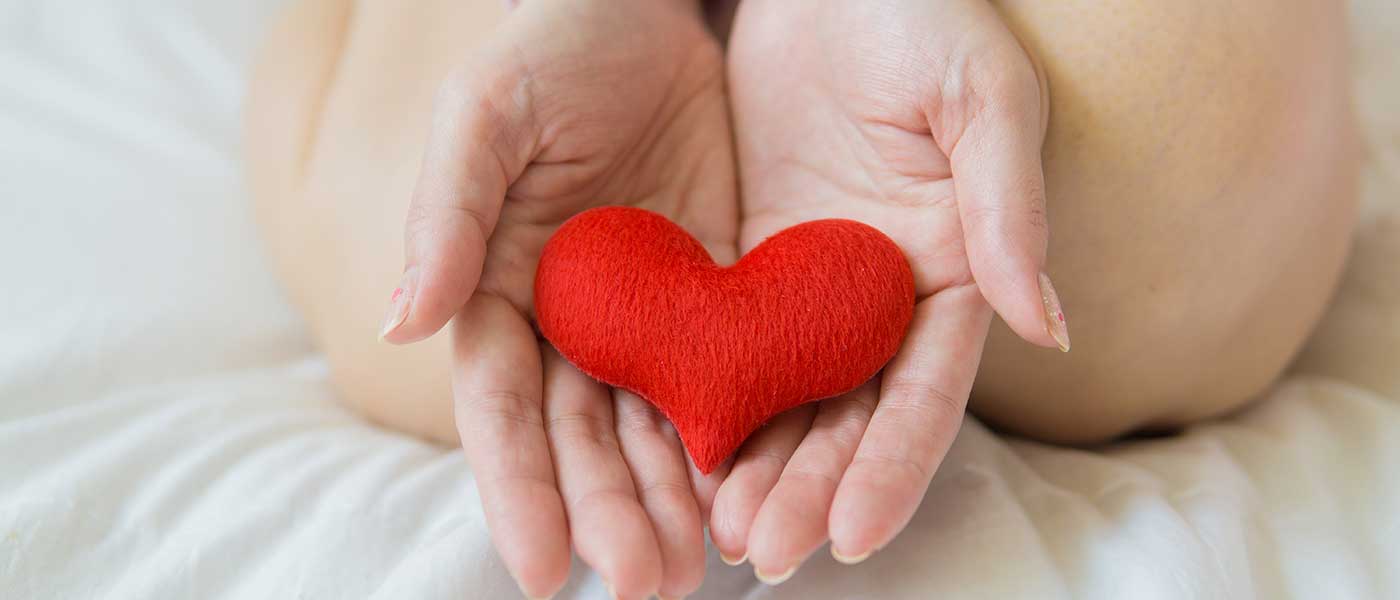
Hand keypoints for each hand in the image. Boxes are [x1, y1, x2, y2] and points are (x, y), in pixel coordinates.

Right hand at [381, 1, 736, 597]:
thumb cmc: (552, 46)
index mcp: (499, 288)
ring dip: (671, 498)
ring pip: (653, 425)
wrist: (652, 8)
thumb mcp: (487, 115)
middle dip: (609, 511)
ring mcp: (646, 314)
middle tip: (647, 583)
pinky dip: (734, 436)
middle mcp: (570, 319)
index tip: (547, 571)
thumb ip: (448, 213)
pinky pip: (726, 376)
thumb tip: (402, 322)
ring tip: (699, 566)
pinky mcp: (717, 295)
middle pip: (582, 436)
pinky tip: (753, 489)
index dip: (519, 489)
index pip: (502, 407)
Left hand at [711, 0, 1067, 579]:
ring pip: (786, 398)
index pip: (925, 393)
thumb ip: (1009, 206)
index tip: (854, 536)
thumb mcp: (979, 95)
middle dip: (811, 488)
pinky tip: (677, 455)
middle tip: (764, 552)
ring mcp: (812, 287)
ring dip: (757, 468)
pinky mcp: (749, 264)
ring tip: (719, 532)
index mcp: (951, 271)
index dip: (893, 466)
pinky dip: (709, 402)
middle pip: (849, 416)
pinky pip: (727, 345)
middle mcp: (882, 297)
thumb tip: (1049, 326)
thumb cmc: (919, 13)